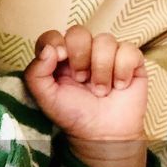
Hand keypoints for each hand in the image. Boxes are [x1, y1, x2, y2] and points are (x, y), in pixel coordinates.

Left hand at [22, 25, 147, 143]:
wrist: (103, 134)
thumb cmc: (74, 116)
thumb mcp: (45, 99)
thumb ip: (36, 73)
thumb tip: (49, 49)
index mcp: (59, 59)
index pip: (52, 36)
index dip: (55, 43)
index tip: (60, 59)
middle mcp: (83, 53)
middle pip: (78, 32)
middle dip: (80, 56)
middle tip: (81, 80)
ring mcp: (107, 55)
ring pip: (105, 40)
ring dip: (102, 69)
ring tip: (101, 91)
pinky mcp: (131, 60)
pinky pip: (128, 50)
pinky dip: (122, 71)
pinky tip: (119, 86)